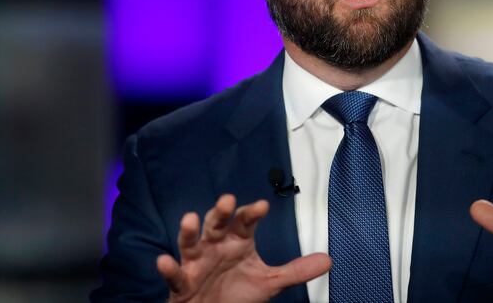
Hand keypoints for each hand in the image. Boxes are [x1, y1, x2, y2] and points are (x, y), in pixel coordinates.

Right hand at [157, 195, 330, 302]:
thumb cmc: (237, 294)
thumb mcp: (270, 282)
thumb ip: (296, 271)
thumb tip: (329, 259)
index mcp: (237, 242)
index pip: (245, 222)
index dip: (252, 213)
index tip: (262, 206)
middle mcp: (215, 246)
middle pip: (216, 224)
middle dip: (220, 212)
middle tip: (226, 200)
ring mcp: (196, 263)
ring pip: (190, 242)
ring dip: (188, 231)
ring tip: (189, 219)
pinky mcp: (180, 283)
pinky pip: (174, 274)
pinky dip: (167, 268)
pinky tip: (163, 260)